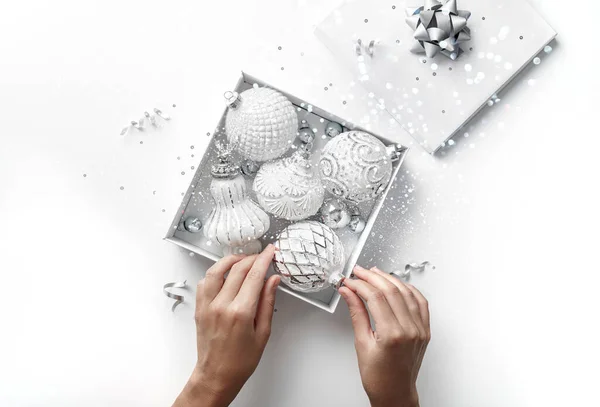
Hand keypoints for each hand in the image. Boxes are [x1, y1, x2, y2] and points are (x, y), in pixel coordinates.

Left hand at [173, 245, 280, 406]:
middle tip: (261, 256)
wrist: (217, 375)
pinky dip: (215, 272)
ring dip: (231, 260)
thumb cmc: (240, 360)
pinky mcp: (199, 308)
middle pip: (237, 269)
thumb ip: (267, 302)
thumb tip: (273, 280)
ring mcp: (207, 305)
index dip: (264, 259)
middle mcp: (222, 305)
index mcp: (240, 312)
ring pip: (216, 270)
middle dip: (252, 258)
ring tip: (242, 259)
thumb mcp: (263, 332)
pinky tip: (224, 273)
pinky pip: (204, 282)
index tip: (270, 251)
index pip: (254, 275)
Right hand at [339, 266, 429, 406]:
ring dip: (390, 279)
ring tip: (375, 273)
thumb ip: (357, 313)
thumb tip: (348, 293)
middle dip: (373, 277)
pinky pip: (420, 302)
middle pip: (391, 291)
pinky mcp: (425, 330)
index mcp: (392, 335)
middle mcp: (409, 330)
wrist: (395, 393)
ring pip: (407, 292)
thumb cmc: (378, 376)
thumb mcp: (361, 343)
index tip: (350, 281)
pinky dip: (409, 289)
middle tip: (359, 272)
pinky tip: (398, 284)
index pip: (375, 297)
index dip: (360, 285)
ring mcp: (420, 329)